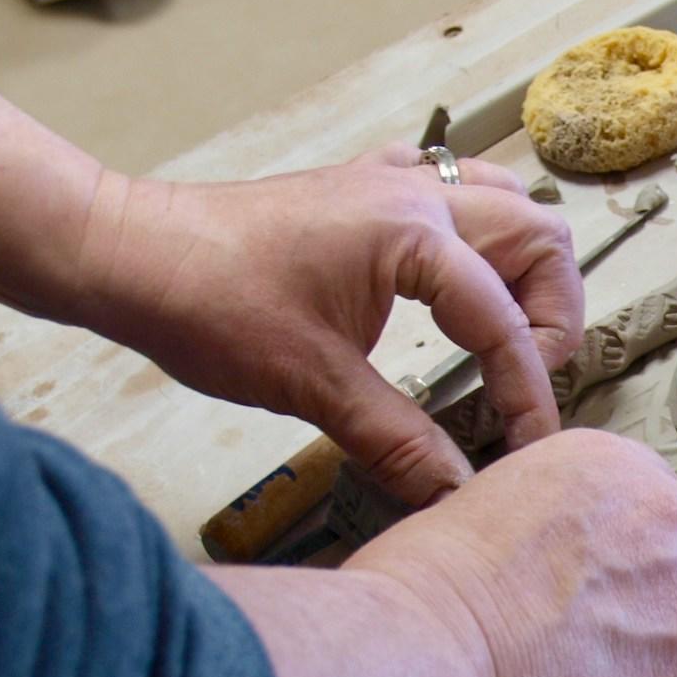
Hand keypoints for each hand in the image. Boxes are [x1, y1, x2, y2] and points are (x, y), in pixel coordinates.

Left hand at [77, 145, 581, 504]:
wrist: (125, 253)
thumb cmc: (206, 302)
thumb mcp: (312, 386)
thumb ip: (398, 440)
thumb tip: (456, 491)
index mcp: (412, 235)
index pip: (505, 321)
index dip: (527, 395)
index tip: (526, 450)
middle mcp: (414, 196)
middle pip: (541, 238)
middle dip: (552, 317)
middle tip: (522, 381)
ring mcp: (388, 184)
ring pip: (506, 205)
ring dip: (524, 271)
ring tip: (504, 336)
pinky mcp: (361, 192)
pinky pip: (451, 193)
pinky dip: (475, 236)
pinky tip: (454, 281)